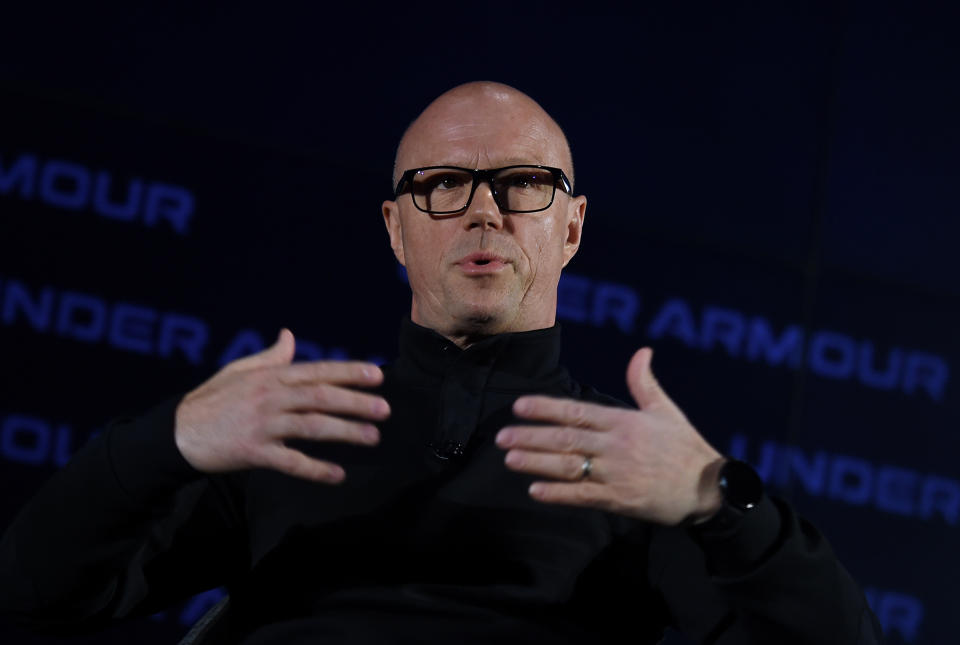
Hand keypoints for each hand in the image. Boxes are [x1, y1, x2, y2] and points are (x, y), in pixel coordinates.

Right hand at [174, 329, 389, 482]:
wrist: (177, 433)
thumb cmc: (212, 399)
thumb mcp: (239, 370)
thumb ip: (270, 356)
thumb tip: (289, 335)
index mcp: (270, 376)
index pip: (317, 371)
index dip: (349, 372)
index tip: (377, 376)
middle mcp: (269, 397)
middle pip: (319, 397)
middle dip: (355, 402)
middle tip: (385, 409)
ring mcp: (262, 425)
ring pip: (311, 427)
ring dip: (345, 432)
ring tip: (373, 437)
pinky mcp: (253, 452)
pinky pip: (290, 462)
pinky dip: (315, 469)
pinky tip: (338, 474)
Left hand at [495, 348, 723, 525]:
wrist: (711, 488)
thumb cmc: (685, 447)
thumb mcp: (666, 410)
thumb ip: (645, 382)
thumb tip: (642, 351)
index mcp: (624, 421)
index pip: (577, 411)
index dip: (546, 408)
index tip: (519, 406)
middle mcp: (617, 445)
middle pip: (566, 438)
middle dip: (531, 436)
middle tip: (501, 436)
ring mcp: (618, 473)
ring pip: (569, 466)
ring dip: (537, 463)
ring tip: (510, 458)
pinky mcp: (621, 500)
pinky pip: (583, 496)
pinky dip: (558, 494)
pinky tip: (535, 492)